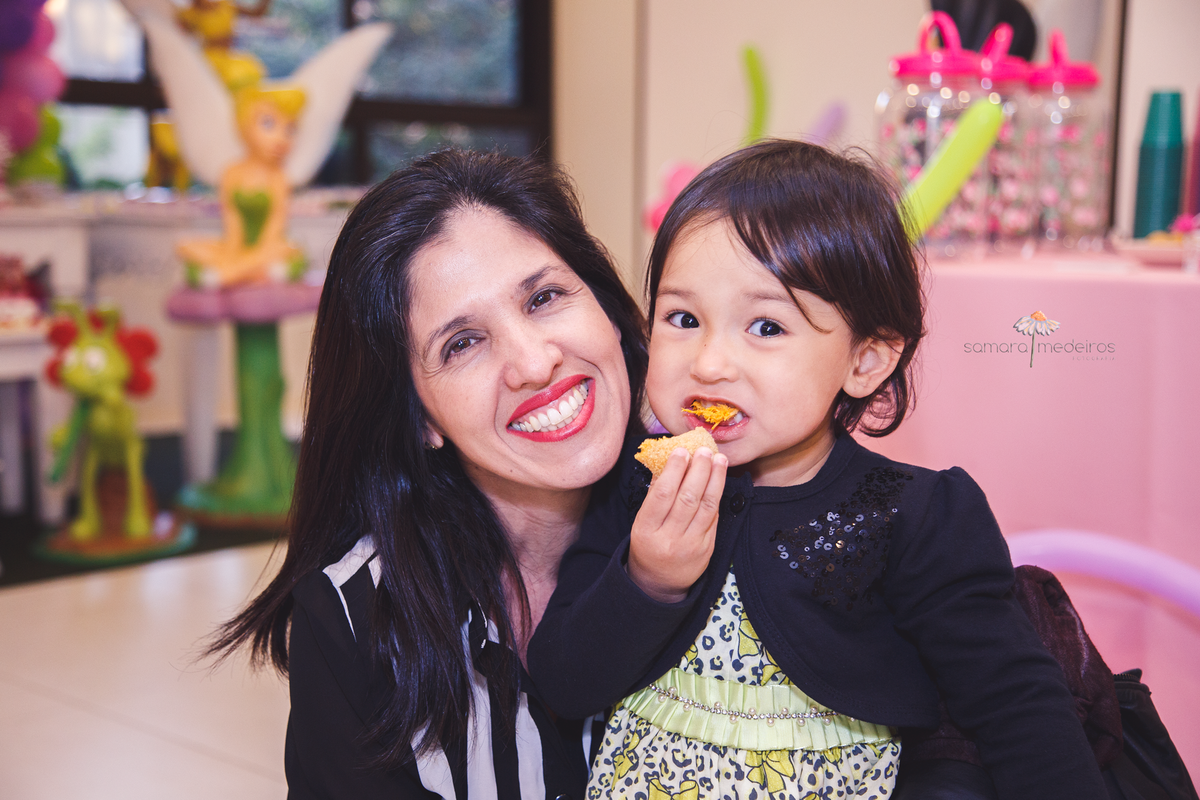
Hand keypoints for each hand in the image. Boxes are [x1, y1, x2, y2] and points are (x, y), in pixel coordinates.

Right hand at [627, 446, 726, 602]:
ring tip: (719, 459)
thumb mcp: (642, 523)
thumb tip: (670, 462)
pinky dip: (717, 496)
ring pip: (706, 507)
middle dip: (699, 471)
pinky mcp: (707, 550)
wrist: (658, 583)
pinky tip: (719, 480)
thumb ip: (655, 496)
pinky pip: (713, 519)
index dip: (674, 471)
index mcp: (646, 530)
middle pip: (688, 499)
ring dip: (715, 480)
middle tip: (704, 450)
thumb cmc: (648, 545)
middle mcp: (669, 538)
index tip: (681, 451)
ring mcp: (690, 546)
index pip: (662, 495)